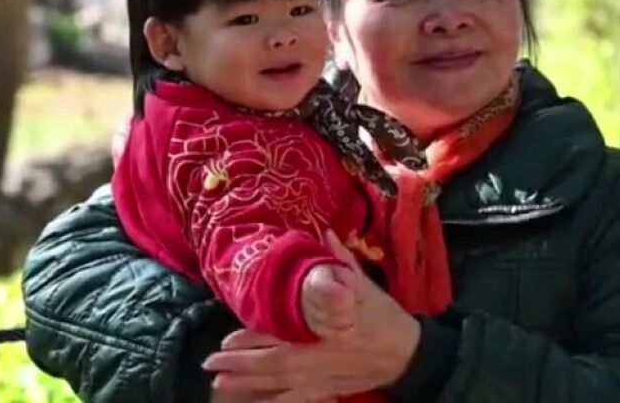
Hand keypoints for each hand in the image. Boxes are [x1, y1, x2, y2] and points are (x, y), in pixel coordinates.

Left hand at [203, 231, 421, 399]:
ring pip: (277, 384)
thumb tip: (325, 234)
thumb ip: (341, 263)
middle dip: (239, 364)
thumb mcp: (364, 287)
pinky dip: (274, 402)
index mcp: (322, 329)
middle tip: (210, 363)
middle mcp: (316, 356)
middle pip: (271, 363)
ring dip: (247, 384)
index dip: (252, 338)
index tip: (227, 339)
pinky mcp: (326, 391)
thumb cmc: (383, 317)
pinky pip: (295, 399)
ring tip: (219, 383)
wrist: (409, 355)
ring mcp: (320, 378)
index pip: (281, 335)